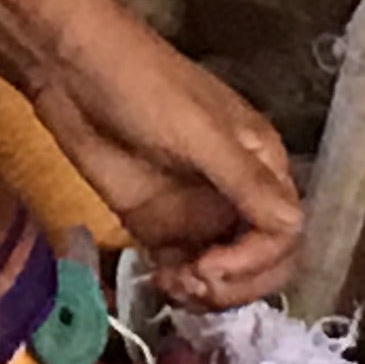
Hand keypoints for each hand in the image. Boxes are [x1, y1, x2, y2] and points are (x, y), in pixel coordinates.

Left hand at [20, 5, 301, 311]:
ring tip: (173, 285)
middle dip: (237, 285)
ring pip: (226, 275)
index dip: (256, 262)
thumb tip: (294, 229)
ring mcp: (198, 212)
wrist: (71, 69)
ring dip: (209, 293)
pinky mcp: (159, 224)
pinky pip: (186, 271)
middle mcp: (239, 194)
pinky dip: (180, 288)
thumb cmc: (143, 87)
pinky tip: (159, 283)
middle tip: (194, 284)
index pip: (285, 233)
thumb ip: (245, 182)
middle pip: (264, 263)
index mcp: (263, 164)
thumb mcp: (200, 131)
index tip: (210, 268)